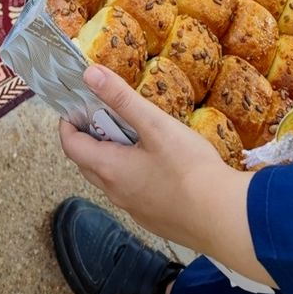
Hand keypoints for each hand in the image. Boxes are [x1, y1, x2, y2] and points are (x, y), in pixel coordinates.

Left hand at [59, 65, 274, 285]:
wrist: (224, 218)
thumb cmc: (189, 168)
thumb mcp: (155, 124)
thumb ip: (121, 98)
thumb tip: (89, 74)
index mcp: (109, 168)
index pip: (70, 145)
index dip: (68, 124)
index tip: (77, 105)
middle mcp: (115, 192)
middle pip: (87, 162)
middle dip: (89, 137)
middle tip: (106, 114)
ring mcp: (134, 209)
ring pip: (109, 179)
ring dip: (111, 155)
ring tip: (133, 135)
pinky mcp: (153, 219)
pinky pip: (130, 193)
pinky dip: (130, 174)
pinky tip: (157, 164)